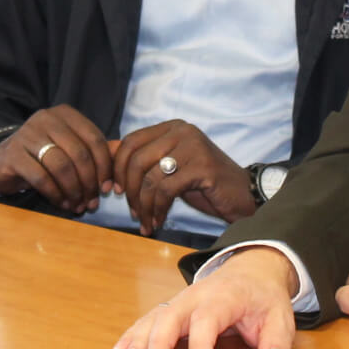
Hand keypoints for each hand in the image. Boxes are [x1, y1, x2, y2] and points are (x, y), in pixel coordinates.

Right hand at [0, 104, 113, 213]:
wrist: (1, 162)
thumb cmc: (42, 156)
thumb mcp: (69, 149)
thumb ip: (94, 153)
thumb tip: (121, 165)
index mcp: (66, 114)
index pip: (95, 139)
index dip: (105, 167)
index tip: (108, 189)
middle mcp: (47, 118)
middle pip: (80, 153)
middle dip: (89, 183)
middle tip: (92, 203)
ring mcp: (27, 133)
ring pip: (62, 166)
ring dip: (74, 191)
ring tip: (77, 205)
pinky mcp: (13, 153)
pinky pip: (41, 177)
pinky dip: (55, 194)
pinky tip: (61, 203)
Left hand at [110, 119, 253, 236]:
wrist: (243, 195)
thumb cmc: (204, 183)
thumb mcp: (169, 169)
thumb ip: (141, 160)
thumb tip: (106, 152)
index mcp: (172, 127)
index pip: (130, 141)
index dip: (116, 167)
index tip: (114, 191)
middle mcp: (181, 131)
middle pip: (136, 159)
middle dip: (128, 190)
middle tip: (132, 212)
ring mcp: (193, 147)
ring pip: (149, 177)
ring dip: (143, 205)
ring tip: (146, 221)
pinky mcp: (202, 167)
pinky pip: (166, 190)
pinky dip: (157, 209)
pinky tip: (158, 220)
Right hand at [112, 247, 297, 348]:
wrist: (251, 270)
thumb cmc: (263, 298)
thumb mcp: (281, 316)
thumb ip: (278, 340)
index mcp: (224, 296)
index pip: (208, 319)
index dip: (202, 345)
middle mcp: (197, 296)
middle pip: (172, 315)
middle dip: (159, 343)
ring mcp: (182, 300)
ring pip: (155, 316)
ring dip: (140, 340)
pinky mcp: (173, 307)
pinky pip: (149, 318)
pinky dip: (134, 334)